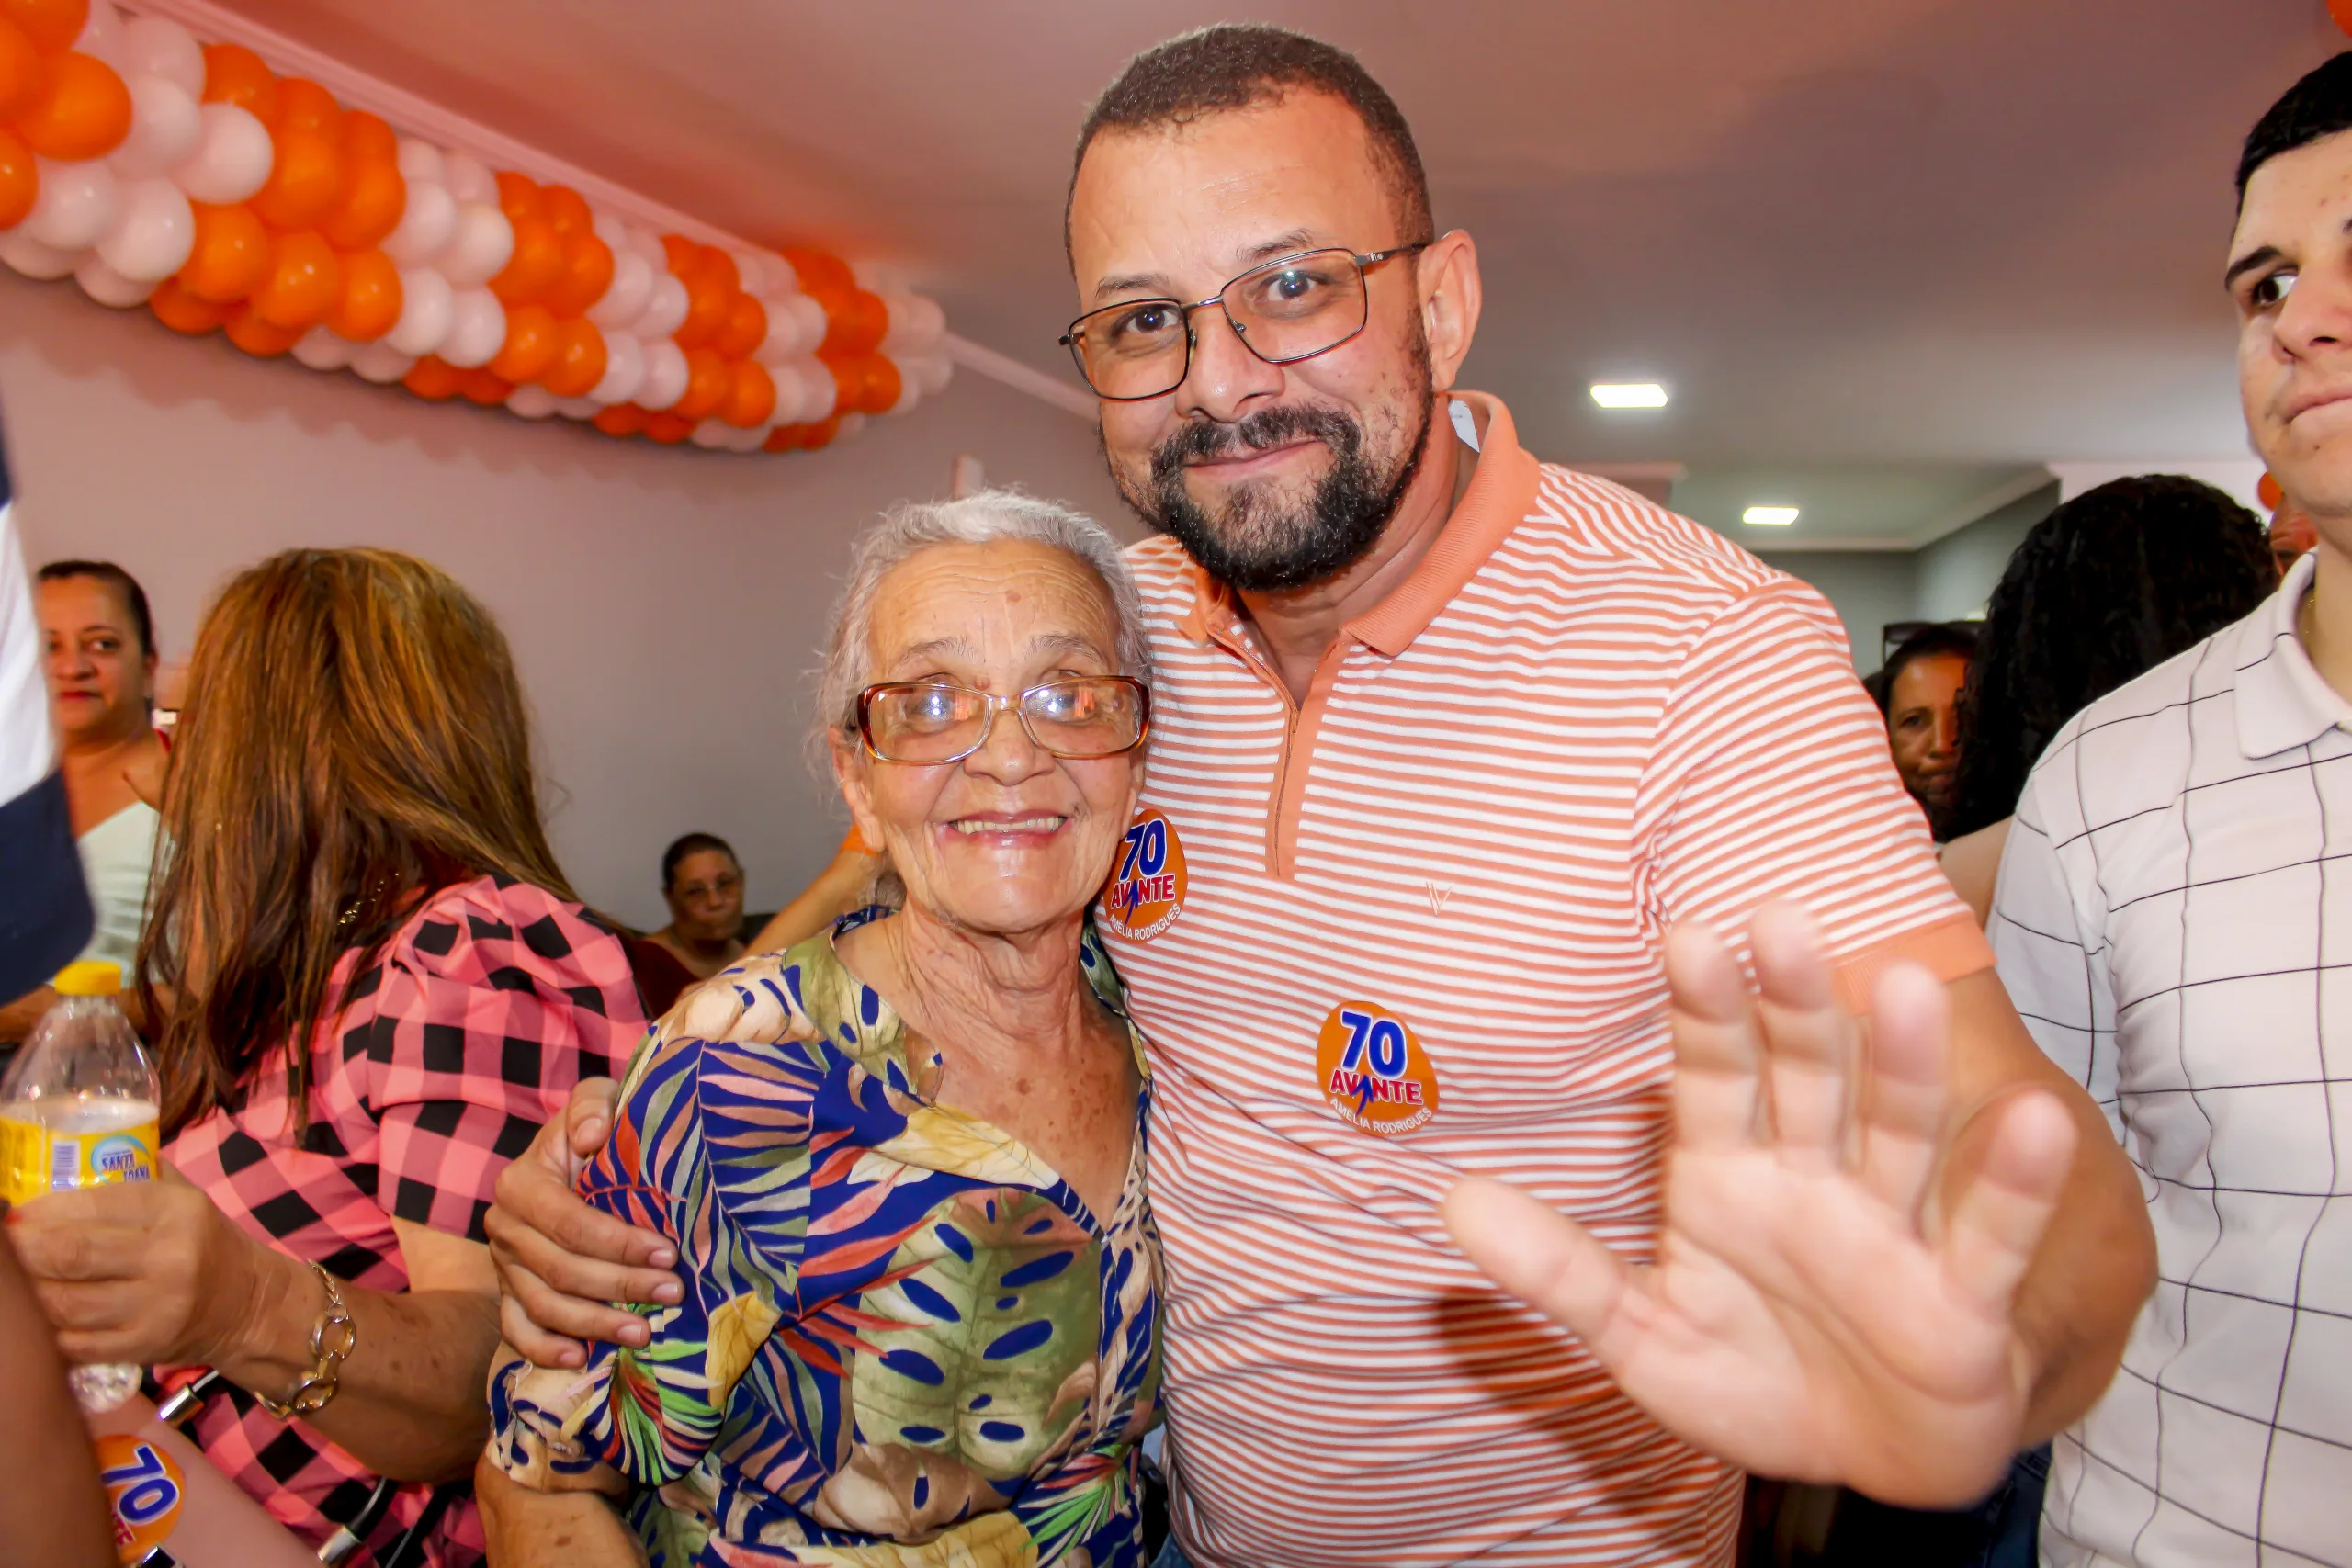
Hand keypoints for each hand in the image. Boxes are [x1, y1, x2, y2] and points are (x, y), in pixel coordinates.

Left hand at [9, 1163, 269, 1368]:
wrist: (249, 1303)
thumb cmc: (203, 1242)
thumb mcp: (185, 1197)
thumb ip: (136, 1175)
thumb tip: (65, 1159)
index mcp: (178, 1211)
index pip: (95, 1203)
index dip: (43, 1210)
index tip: (14, 1213)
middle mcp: (169, 1258)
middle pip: (72, 1254)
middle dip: (24, 1249)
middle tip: (5, 1243)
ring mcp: (155, 1308)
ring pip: (65, 1303)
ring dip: (29, 1292)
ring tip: (18, 1280)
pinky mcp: (142, 1347)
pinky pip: (74, 1342)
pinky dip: (47, 1330)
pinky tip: (39, 1317)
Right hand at [484, 1079, 679, 1367]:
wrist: (573, 1155)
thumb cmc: (596, 1129)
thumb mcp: (597, 1100)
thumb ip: (593, 1107)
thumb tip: (592, 1135)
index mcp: (521, 1183)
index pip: (569, 1222)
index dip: (618, 1242)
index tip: (667, 1252)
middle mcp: (504, 1227)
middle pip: (559, 1269)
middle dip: (619, 1285)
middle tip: (671, 1293)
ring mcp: (503, 1266)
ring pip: (543, 1306)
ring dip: (593, 1324)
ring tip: (643, 1333)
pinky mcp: (509, 1293)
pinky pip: (517, 1330)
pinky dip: (544, 1349)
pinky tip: (581, 1358)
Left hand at [1442, 902, 2077, 1507]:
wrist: (1861, 1464)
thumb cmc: (1751, 1377)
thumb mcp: (1640, 1336)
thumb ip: (1558, 1272)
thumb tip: (1450, 1206)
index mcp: (1730, 1171)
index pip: (1712, 1073)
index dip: (1703, 1010)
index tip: (1686, 936)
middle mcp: (1814, 1178)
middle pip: (1807, 1077)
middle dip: (1795, 1007)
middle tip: (1781, 924)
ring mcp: (1892, 1228)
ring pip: (1897, 1130)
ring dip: (1902, 1064)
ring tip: (1904, 982)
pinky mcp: (1961, 1296)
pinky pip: (1987, 1232)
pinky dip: (2010, 1181)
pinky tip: (2029, 1118)